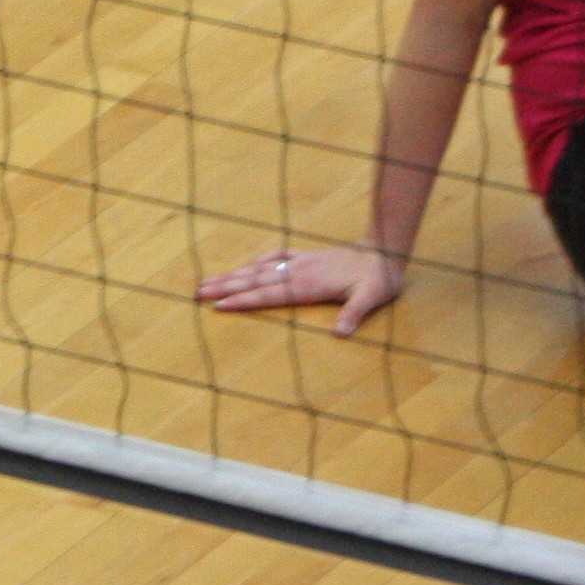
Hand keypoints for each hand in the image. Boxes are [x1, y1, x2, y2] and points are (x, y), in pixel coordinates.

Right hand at [199, 244, 404, 335]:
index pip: (268, 294)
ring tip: (209, 280)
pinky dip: (258, 261)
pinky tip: (247, 265)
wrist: (386, 251)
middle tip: (197, 293)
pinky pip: (275, 256)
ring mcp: (300, 262)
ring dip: (233, 275)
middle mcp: (298, 272)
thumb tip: (341, 333)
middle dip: (225, 287)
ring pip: (259, 268)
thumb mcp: (372, 297)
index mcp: (308, 285)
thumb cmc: (380, 279)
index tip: (219, 305)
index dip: (243, 301)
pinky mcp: (306, 256)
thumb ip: (354, 313)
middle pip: (254, 280)